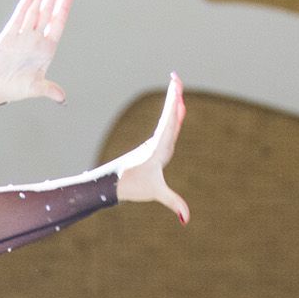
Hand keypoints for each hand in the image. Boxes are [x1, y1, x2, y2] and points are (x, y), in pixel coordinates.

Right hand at [0, 0, 72, 104]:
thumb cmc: (16, 89)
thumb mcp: (35, 88)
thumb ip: (49, 90)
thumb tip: (62, 99)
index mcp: (46, 49)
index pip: (57, 23)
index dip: (63, 7)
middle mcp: (36, 38)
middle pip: (47, 12)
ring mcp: (23, 35)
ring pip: (34, 11)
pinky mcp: (8, 35)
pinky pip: (18, 17)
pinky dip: (24, 6)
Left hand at [111, 73, 190, 224]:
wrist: (112, 186)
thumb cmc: (133, 186)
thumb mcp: (156, 193)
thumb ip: (173, 202)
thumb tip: (186, 219)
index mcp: (160, 147)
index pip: (170, 120)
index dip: (174, 102)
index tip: (175, 84)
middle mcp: (157, 143)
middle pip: (168, 116)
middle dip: (173, 97)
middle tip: (176, 78)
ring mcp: (154, 145)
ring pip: (167, 122)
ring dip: (173, 106)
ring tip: (177, 90)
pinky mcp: (152, 150)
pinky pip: (166, 129)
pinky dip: (172, 119)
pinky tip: (175, 113)